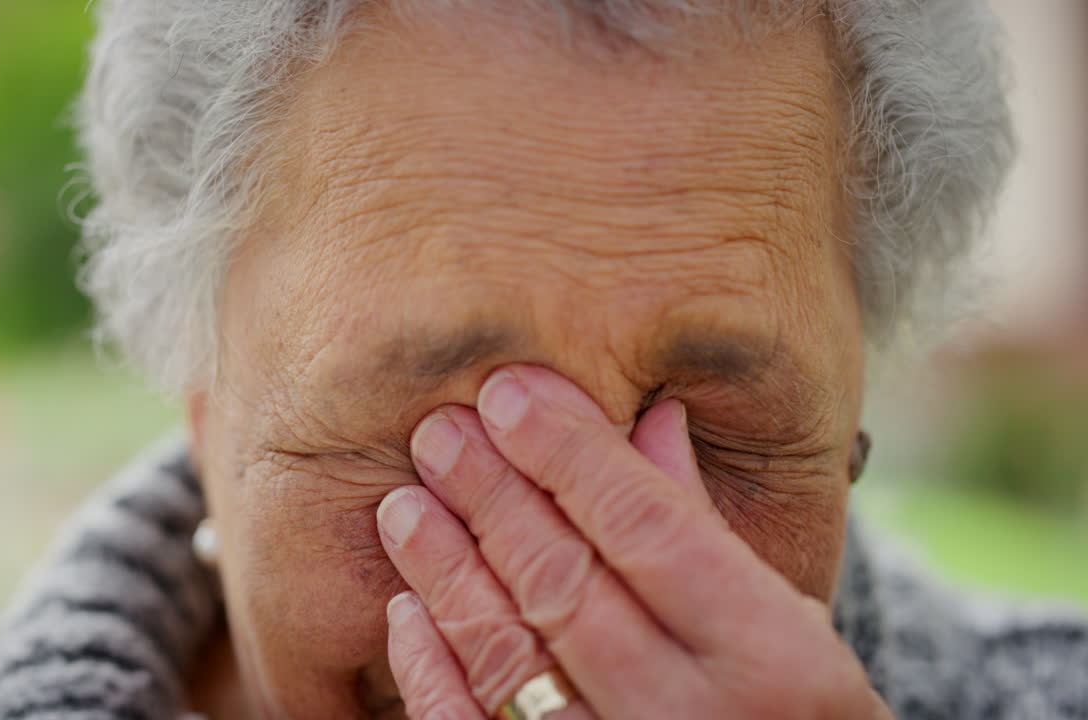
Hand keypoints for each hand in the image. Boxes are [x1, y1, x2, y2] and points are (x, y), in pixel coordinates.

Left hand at [378, 365, 890, 718]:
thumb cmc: (792, 718)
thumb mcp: (792, 633)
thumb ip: (711, 533)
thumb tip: (654, 416)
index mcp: (770, 661)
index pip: (648, 525)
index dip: (569, 451)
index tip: (508, 392)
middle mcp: (687, 718)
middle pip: (564, 580)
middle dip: (491, 495)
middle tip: (438, 433)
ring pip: (506, 654)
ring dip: (446, 570)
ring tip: (405, 504)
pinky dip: (430, 670)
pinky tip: (408, 609)